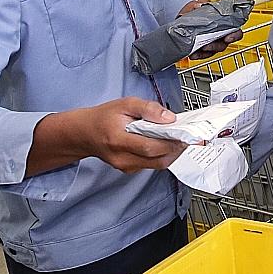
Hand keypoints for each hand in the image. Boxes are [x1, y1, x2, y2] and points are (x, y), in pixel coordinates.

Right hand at [56, 97, 185, 173]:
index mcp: (118, 139)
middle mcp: (121, 157)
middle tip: (188, 138)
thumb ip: (148, 109)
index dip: (171, 143)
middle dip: (176, 149)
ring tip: (178, 139)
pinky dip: (161, 155)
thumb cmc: (103, 118)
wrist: (85, 133)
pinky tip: (165, 144)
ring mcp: (125, 166)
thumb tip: (169, 118)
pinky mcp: (129, 169)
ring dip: (171, 153)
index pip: (150, 147)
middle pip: (157, 159)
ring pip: (156, 164)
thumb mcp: (125, 104)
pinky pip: (151, 165)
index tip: (186, 136)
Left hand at [179, 0, 238, 58]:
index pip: (236, 32)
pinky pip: (203, 55)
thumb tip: (200, 5)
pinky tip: (192, 54)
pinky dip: (198, 55)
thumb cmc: (199, 10)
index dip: (234, 36)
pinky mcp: (204, 49)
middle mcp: (221, 36)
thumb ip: (203, 3)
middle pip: (223, 44)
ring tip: (199, 49)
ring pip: (213, 51)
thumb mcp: (202, 4)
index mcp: (226, 25)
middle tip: (208, 45)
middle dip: (216, 46)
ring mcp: (213, 43)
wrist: (187, 14)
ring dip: (206, 52)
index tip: (228, 37)